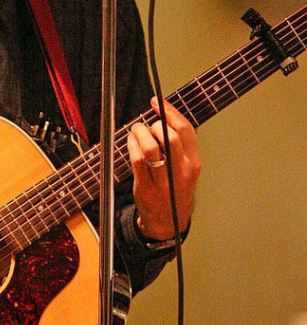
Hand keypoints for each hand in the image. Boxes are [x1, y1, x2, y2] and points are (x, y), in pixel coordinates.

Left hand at [127, 98, 200, 240]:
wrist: (169, 221)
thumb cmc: (176, 189)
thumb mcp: (188, 169)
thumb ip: (184, 146)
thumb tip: (172, 117)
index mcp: (194, 163)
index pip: (186, 130)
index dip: (170, 112)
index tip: (158, 102)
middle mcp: (181, 172)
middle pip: (169, 137)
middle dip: (155, 124)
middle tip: (147, 124)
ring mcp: (163, 181)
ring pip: (151, 147)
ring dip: (140, 133)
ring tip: (136, 130)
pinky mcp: (146, 187)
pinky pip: (137, 160)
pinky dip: (131, 146)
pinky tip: (131, 142)